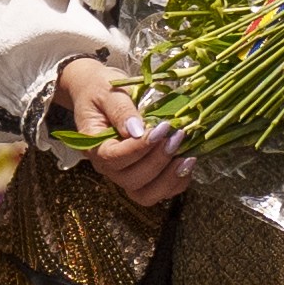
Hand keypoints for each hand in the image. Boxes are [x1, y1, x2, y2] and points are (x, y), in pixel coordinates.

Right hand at [54, 56, 192, 207]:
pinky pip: (160, 192)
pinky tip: (187, 161)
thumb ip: (121, 110)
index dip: (139, 148)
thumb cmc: (101, 90)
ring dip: (168, 179)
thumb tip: (136, 130)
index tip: (161, 129)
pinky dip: (176, 182)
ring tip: (186, 157)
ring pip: (145, 194)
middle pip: (132, 180)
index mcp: (95, 147)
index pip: (114, 158)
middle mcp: (109, 168)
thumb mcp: (108, 92)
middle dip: (158, 161)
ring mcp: (126, 175)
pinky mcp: (143, 175)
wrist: (99, 93)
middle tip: (176, 137)